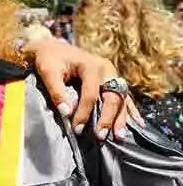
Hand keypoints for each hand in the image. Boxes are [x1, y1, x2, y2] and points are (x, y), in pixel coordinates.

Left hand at [23, 39, 141, 139]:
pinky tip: (137, 123)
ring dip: (121, 118)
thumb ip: (56, 91)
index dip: (84, 113)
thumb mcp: (48, 71)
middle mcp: (106, 69)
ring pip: (122, 98)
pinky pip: (124, 97)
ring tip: (119, 136)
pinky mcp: (112, 81)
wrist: (53, 49)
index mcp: (91, 65)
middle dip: (107, 118)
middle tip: (101, 136)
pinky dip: (130, 110)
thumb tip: (65, 113)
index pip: (91, 94)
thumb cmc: (49, 59)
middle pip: (112, 96)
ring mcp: (112, 75)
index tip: (77, 129)